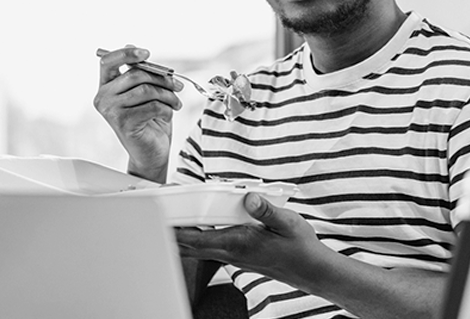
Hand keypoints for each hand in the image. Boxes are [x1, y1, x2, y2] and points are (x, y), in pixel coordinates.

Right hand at [93, 46, 183, 182]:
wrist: (151, 153)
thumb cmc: (150, 120)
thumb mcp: (147, 92)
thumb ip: (141, 73)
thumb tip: (136, 48)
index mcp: (106, 86)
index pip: (108, 61)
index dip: (127, 53)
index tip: (147, 52)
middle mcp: (103, 97)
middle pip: (135, 75)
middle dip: (162, 79)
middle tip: (178, 87)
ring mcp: (111, 111)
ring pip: (146, 90)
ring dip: (168, 96)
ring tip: (176, 103)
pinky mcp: (123, 123)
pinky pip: (152, 106)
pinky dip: (166, 109)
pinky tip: (167, 115)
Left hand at [176, 193, 328, 288]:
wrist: (311, 270)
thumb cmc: (300, 249)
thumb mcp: (288, 223)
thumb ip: (267, 210)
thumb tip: (249, 198)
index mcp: (238, 244)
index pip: (196, 239)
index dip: (175, 228)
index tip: (161, 214)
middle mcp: (230, 252)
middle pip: (188, 245)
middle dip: (170, 229)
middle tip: (158, 209)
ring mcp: (231, 255)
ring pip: (195, 247)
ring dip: (180, 233)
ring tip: (170, 213)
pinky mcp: (235, 254)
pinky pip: (207, 246)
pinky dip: (194, 236)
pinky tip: (194, 224)